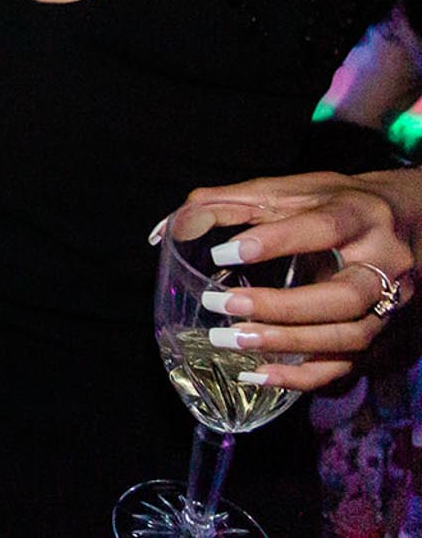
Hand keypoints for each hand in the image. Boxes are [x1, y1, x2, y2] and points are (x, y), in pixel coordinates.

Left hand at [166, 171, 419, 390]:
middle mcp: (384, 262)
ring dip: (287, 344)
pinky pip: (346, 365)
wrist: (403, 220)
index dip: (274, 242)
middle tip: (222, 304)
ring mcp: (388, 303)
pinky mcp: (379, 333)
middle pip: (343, 297)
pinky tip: (258, 374)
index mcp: (360, 215)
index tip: (223, 253)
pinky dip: (302, 377)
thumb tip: (170, 228)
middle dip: (281, 306)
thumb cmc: (333, 203)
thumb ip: (228, 202)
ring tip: (231, 340)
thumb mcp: (287, 190)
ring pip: (347, 337)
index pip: (323, 228)